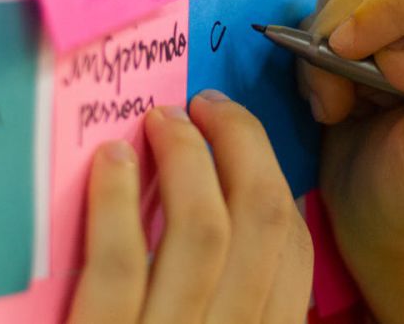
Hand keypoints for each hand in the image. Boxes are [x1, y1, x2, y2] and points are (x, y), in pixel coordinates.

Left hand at [67, 90, 312, 323]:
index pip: (294, 251)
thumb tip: (221, 208)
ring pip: (201, 233)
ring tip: (161, 119)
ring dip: (185, 158)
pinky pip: (120, 265)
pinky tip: (110, 161)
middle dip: (240, 144)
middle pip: (260, 223)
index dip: (273, 180)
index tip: (240, 139)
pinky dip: (116, 202)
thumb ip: (223, 296)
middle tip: (206, 106)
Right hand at [300, 0, 403, 323]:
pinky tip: (333, 97)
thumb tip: (403, 43)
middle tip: (336, 95)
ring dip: (328, 43)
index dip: (398, 4)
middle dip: (352, 29)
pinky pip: (333, 5)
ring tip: (335, 104)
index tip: (348, 50)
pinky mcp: (383, 34)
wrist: (384, 231)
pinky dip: (316, 49)